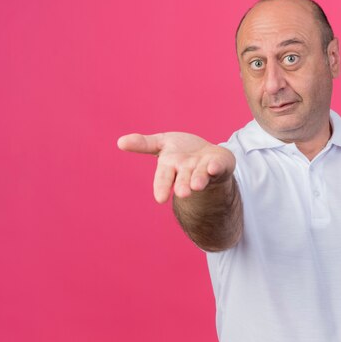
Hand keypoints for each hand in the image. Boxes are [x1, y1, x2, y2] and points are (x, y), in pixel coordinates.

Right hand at [117, 132, 235, 203]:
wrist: (208, 156)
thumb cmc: (181, 152)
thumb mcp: (162, 144)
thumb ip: (143, 144)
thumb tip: (119, 142)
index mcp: (171, 166)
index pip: (164, 177)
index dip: (161, 187)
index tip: (160, 199)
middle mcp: (188, 171)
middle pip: (184, 179)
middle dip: (182, 185)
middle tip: (183, 193)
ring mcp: (204, 169)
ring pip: (201, 176)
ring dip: (199, 180)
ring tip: (197, 186)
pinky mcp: (221, 164)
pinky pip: (219, 166)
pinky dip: (216, 167)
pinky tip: (213, 167)